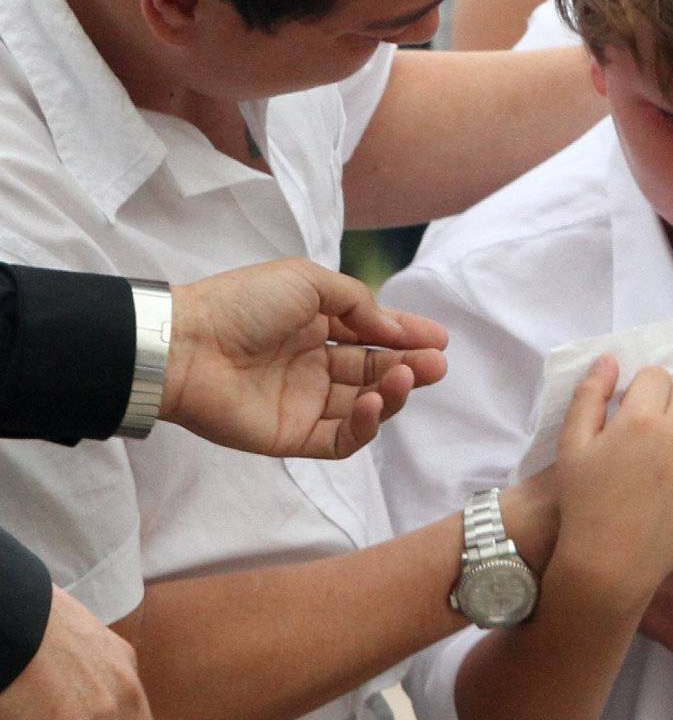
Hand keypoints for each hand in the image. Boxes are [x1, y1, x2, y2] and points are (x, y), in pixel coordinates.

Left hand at [164, 260, 449, 458]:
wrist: (186, 346)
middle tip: (435, 365)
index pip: (371, 334)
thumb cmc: (243, 303)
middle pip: (373, 371)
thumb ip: (358, 304)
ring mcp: (303, 402)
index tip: (439, 339)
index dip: (406, 336)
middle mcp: (312, 364)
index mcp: (314, 325)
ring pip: (362, 405)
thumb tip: (395, 329)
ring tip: (403, 378)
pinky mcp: (291, 436)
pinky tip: (372, 403)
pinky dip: (364, 425)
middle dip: (408, 367)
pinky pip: (339, 438)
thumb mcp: (307, 281)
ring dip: (390, 393)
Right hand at [550, 359, 672, 618]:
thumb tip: (611, 358)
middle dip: (669, 401)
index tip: (635, 407)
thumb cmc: (585, 502)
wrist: (608, 561)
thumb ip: (590, 394)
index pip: (657, 377)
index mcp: (641, 417)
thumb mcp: (572, 444)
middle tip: (655, 425)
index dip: (643, 389)